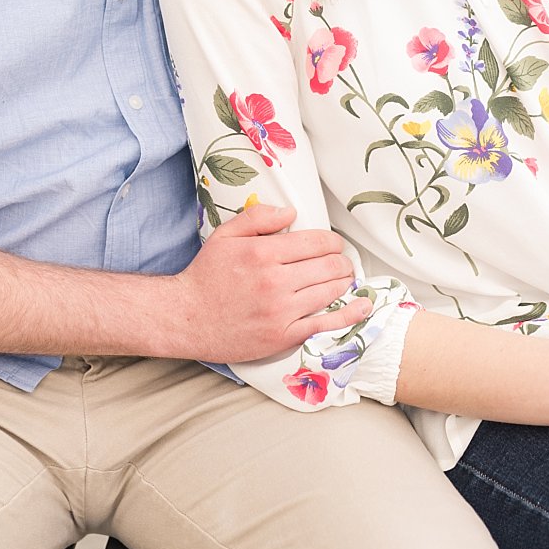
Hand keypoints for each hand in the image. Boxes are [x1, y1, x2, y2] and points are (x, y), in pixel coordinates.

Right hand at [174, 203, 367, 362]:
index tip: (333, 244)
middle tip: (339, 262)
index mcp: (264, 253)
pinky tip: (363, 306)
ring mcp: (280, 311)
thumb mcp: (225, 235)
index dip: (332, 241)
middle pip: (329, 265)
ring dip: (343, 281)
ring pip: (331, 291)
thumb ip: (258, 217)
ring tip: (342, 277)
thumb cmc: (206, 275)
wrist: (185, 318)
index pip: (317, 242)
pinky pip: (325, 324)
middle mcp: (275, 281)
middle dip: (341, 261)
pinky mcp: (282, 335)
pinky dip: (349, 314)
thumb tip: (292, 212)